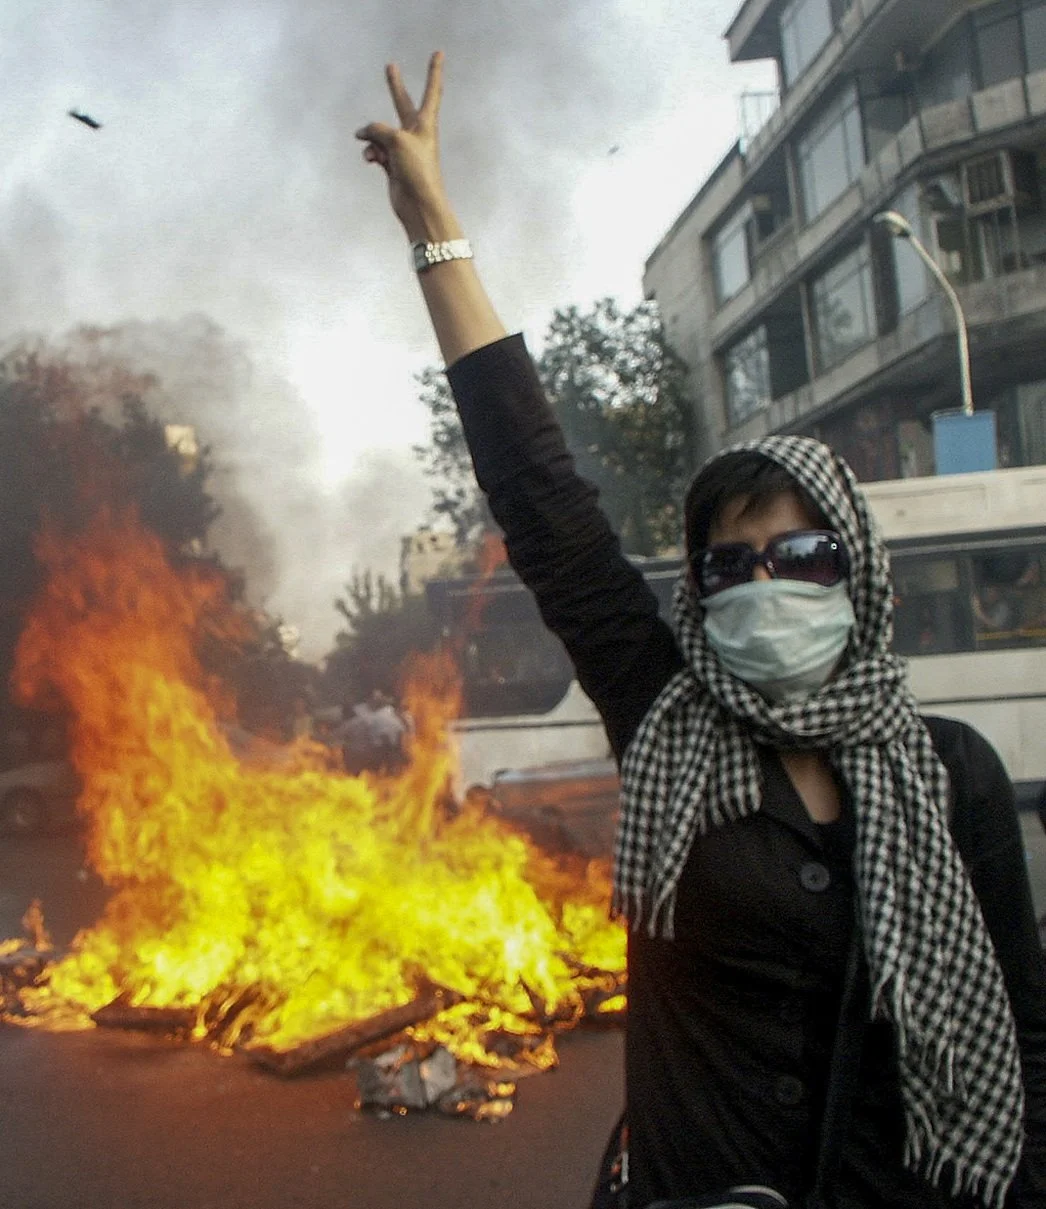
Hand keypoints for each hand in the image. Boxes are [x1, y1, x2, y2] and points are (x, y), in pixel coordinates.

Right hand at [356, 52, 455, 242]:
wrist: (418, 204)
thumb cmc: (416, 170)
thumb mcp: (396, 140)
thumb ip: (377, 129)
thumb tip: (362, 135)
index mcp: (425, 123)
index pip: (431, 91)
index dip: (434, 71)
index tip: (438, 53)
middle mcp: (415, 133)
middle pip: (402, 103)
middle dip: (395, 86)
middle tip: (391, 66)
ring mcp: (402, 148)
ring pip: (380, 132)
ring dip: (372, 139)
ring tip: (374, 152)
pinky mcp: (392, 164)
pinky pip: (375, 150)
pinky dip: (370, 153)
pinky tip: (370, 160)